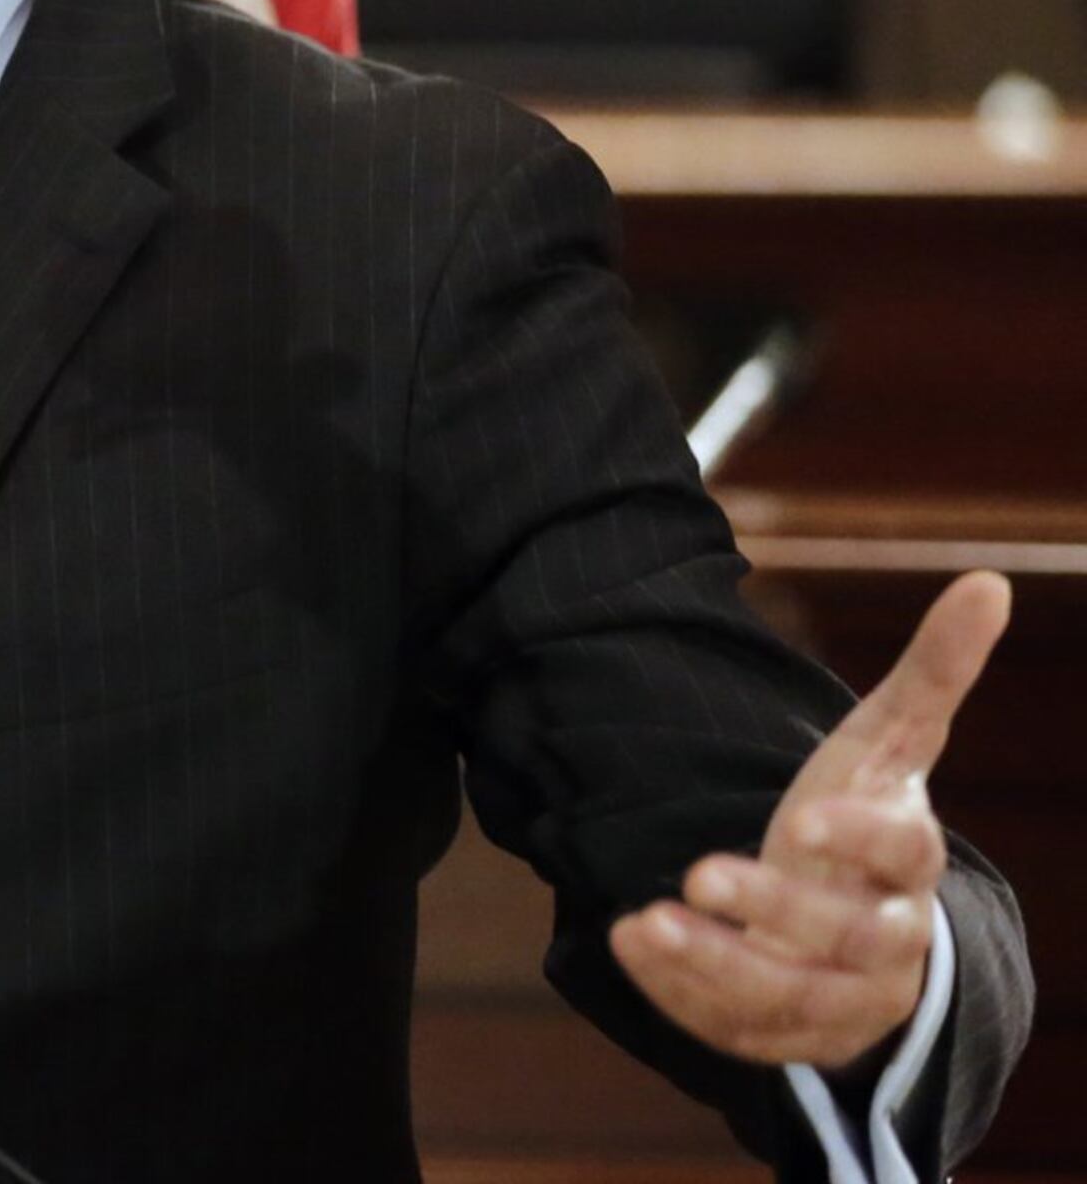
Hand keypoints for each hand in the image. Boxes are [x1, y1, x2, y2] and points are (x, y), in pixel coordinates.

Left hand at [612, 568, 1009, 1071]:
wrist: (851, 928)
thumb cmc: (861, 822)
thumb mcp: (885, 745)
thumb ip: (932, 673)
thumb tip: (989, 581)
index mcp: (911, 864)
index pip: (906, 854)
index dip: (862, 838)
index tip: (801, 818)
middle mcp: (888, 941)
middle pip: (846, 936)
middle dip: (775, 909)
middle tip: (698, 871)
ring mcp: (842, 998)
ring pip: (792, 997)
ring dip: (717, 964)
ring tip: (645, 921)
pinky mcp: (788, 1036)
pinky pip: (739, 1029)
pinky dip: (681, 993)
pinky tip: (627, 941)